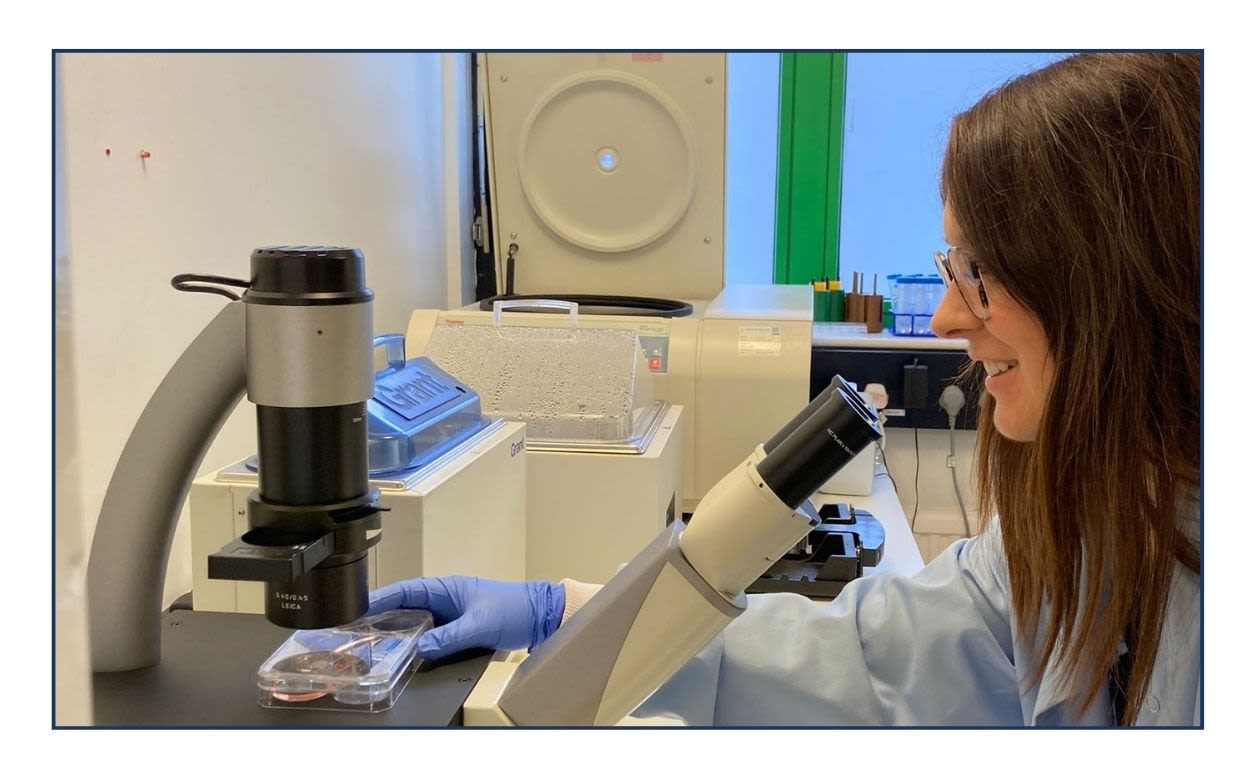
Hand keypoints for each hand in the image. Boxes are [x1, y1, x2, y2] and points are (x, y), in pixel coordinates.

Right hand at [368, 576, 565, 659]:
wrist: (540, 616)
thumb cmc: (515, 609)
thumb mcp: (479, 625)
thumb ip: (449, 638)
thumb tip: (421, 647)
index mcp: (448, 588)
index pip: (406, 590)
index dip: (380, 598)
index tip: (358, 607)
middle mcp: (446, 599)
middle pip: (405, 607)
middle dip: (381, 616)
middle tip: (356, 629)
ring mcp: (451, 614)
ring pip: (416, 622)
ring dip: (397, 631)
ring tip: (372, 643)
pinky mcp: (458, 629)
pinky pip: (430, 635)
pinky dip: (416, 642)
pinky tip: (405, 654)